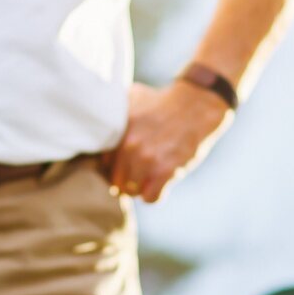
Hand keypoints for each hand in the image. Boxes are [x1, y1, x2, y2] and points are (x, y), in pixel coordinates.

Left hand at [109, 81, 231, 202]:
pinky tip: (160, 185)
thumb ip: (115, 109)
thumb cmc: (164, 100)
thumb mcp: (133, 97)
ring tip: (149, 179)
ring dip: (140, 189)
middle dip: (125, 182)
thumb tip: (97, 112)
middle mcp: (129, 147)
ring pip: (132, 191)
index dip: (113, 168)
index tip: (123, 167)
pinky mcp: (165, 171)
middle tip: (137, 177)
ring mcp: (147, 160)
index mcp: (119, 132)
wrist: (196, 104)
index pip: (102, 165)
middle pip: (116, 182)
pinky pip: (151, 198)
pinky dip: (154, 195)